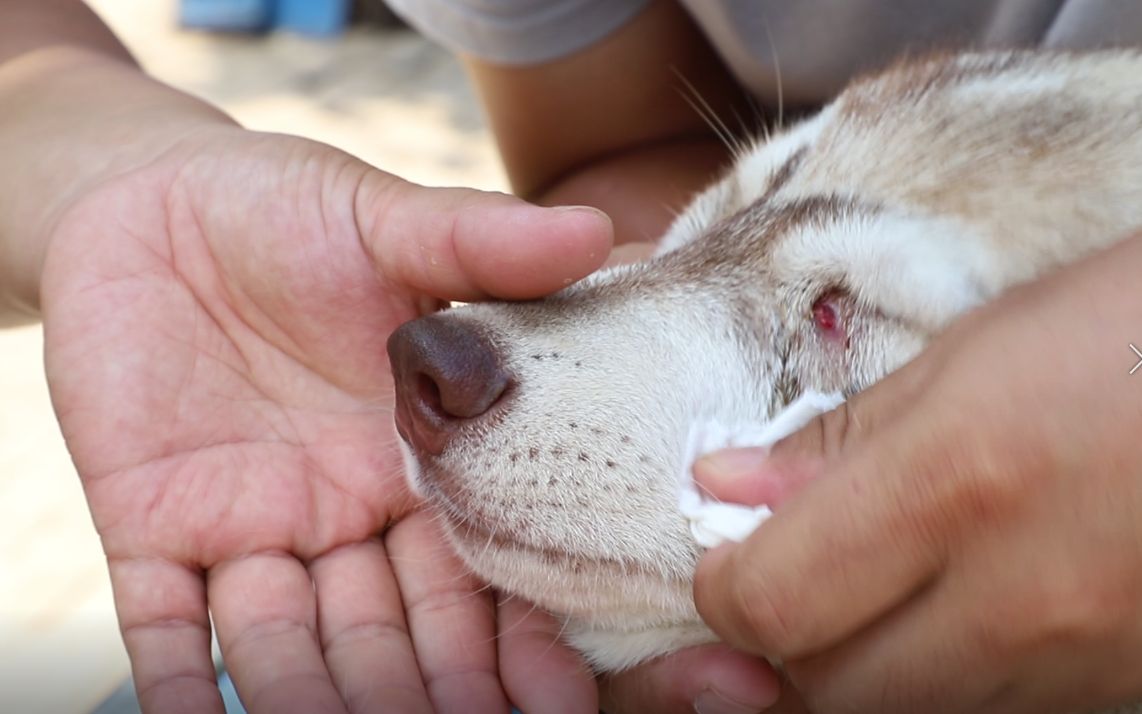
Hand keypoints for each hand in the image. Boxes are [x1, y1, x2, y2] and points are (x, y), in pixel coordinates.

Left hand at [39, 125, 611, 713]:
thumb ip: (479, 245)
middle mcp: (340, 512)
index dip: (518, 635)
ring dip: (317, 699)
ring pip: (288, 642)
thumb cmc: (286, 208)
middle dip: (427, 688)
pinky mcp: (151, 524)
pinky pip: (165, 623)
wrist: (152, 201)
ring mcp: (246, 525)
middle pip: (389, 628)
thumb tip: (597, 230)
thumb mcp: (383, 220)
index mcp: (413, 458)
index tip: (562, 696)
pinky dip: (183, 685)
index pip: (475, 566)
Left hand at [693, 235, 1141, 713]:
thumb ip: (841, 438)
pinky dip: (952, 675)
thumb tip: (727, 488)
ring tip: (880, 581)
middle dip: (787, 637)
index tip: (725, 550)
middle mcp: (1024, 600)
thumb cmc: (1137, 327)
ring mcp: (1089, 661)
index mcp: (960, 483)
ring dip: (867, 661)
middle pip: (832, 686)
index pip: (775, 601)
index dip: (725, 585)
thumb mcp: (978, 350)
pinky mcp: (1131, 688)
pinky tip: (963, 605)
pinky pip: (1002, 712)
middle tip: (791, 571)